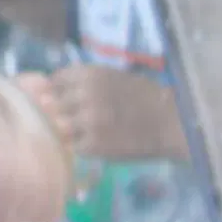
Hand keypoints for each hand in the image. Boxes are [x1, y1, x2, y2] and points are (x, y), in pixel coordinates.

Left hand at [17, 64, 185, 166]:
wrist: (173, 124)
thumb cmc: (146, 98)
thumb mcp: (112, 78)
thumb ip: (82, 82)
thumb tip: (48, 92)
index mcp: (87, 74)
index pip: (53, 82)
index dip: (58, 91)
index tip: (67, 98)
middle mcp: (83, 96)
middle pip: (51, 104)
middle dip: (61, 111)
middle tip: (79, 117)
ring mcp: (87, 122)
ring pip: (59, 126)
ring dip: (69, 130)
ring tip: (87, 132)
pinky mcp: (93, 145)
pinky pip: (74, 146)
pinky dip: (82, 146)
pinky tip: (97, 143)